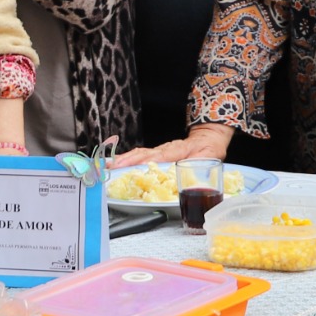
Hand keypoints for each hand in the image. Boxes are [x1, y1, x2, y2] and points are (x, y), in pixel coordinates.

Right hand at [112, 126, 234, 167]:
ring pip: (137, 154)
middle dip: (123, 161)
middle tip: (107, 167)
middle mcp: (163, 150)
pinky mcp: (157, 154)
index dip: (139, 161)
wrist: (208, 137)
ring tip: (105, 165)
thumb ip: (200, 166)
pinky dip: (126, 159)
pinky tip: (116, 163)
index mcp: (175, 151)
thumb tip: (194, 179)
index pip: (154, 156)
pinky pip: (139, 156)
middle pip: (140, 155)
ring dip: (121, 160)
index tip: (125, 166)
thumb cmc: (209, 148)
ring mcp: (159, 151)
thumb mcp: (209, 157)